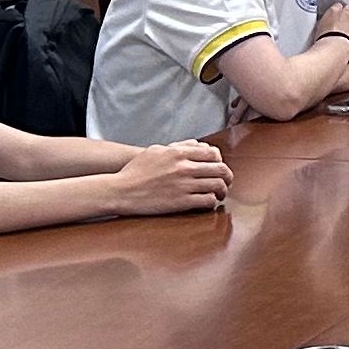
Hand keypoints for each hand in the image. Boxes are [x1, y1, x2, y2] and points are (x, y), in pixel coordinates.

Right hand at [104, 141, 230, 217]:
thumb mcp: (156, 151)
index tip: (218, 167)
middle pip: (220, 169)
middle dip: (227, 177)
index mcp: (179, 153)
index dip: (219, 161)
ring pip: (217, 186)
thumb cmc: (135, 171)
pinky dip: (212, 202)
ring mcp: (184, 185)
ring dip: (222, 191)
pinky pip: (207, 201)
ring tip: (219, 194)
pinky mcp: (182, 202)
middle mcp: (184, 167)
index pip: (213, 154)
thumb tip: (197, 145)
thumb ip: (178, 146)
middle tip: (226, 182)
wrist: (121, 190)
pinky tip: (208, 203)